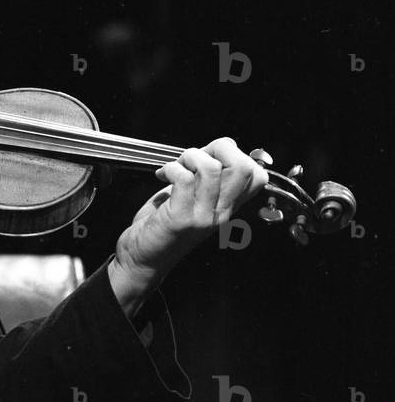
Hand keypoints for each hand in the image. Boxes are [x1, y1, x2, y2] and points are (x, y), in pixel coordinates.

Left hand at [109, 138, 268, 312]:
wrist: (143, 258)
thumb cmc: (163, 225)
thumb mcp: (193, 196)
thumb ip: (208, 173)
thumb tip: (226, 144)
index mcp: (228, 205)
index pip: (257, 175)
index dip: (235, 154)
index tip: (210, 156)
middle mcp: (222, 212)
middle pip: (243, 167)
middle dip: (217, 148)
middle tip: (194, 158)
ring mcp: (204, 216)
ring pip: (211, 168)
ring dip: (189, 157)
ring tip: (176, 167)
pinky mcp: (181, 218)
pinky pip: (183, 178)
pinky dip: (170, 168)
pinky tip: (162, 175)